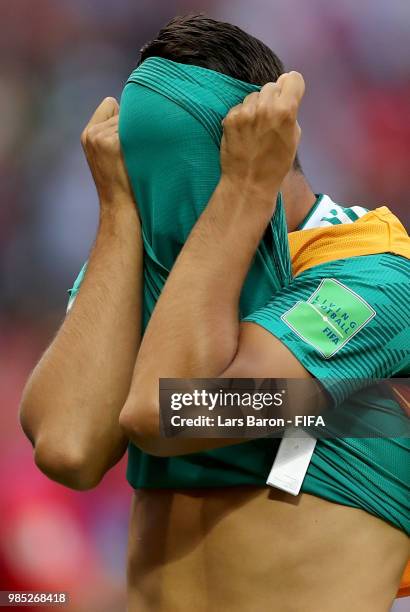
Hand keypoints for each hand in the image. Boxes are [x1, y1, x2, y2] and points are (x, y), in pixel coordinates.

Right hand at [81, 97, 134, 207]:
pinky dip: (143, 138)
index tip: (128, 139)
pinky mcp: (112, 143)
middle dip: (132, 127)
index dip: (123, 118)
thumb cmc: (123, 183)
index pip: (110, 104)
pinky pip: (135, 127)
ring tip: (139, 157)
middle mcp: (91, 133)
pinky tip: (143, 155)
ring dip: (139, 133)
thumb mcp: (109, 155)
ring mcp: (100, 137)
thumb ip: (112, 132)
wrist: (121, 206)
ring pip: (130, 119)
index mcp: (88, 134)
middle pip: (123, 110)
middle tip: (135, 152)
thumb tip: (137, 108)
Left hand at [220, 72, 304, 199]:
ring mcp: (245, 112)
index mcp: (285, 111)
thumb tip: (286, 92)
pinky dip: (242, 116)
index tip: (289, 96)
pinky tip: (244, 134)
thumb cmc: (275, 164)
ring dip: (256, 107)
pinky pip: (240, 107)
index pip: (293, 78)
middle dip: (273, 99)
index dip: (292, 87)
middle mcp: (264, 107)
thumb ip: (291, 111)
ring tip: (256, 129)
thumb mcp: (294, 137)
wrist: (248, 183)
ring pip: (254, 95)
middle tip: (270, 120)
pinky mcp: (230, 118)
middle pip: (272, 86)